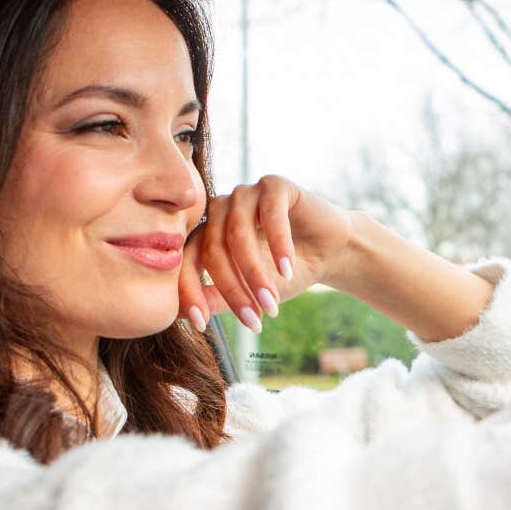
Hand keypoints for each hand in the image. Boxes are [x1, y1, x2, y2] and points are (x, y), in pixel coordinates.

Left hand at [175, 175, 360, 331]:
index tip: (200, 324)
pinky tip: (287, 268)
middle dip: (233, 289)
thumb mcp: (248, 292)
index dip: (190, 292)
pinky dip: (278, 244)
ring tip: (272, 301)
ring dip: (255, 272)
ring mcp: (245, 194)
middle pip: (213, 249)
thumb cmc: (285, 273)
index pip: (187, 260)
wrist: (329, 252)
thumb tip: (180, 316)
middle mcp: (220, 210)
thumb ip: (216, 298)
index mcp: (207, 232)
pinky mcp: (274, 185)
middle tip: (253, 319)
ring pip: (237, 234)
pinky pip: (269, 214)